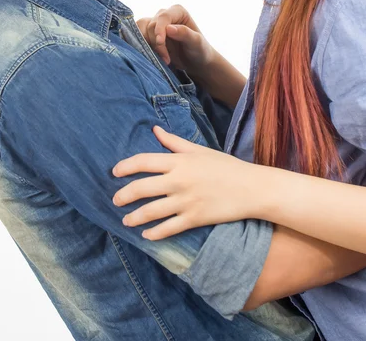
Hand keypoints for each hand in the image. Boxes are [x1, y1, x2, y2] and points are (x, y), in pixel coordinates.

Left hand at [112, 126, 257, 239]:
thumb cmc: (225, 166)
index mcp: (179, 161)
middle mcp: (179, 181)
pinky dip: (154, 233)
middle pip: (141, 188)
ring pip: (151, 211)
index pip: (143, 161)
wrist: (251, 188)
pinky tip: (146, 235)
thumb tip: (154, 130)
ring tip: (125, 220)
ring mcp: (186, 201)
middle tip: (115, 200)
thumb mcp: (199, 150)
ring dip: (134, 217)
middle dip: (123, 195)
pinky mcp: (194, 218)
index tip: (115, 172)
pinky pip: (168, 229)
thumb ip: (173, 142)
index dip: (125, 166)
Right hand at [136, 4, 214, 72]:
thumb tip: (169, 28)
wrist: (195, 62)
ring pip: (141, 30)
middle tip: (166, 59)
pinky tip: (152, 57)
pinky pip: (138, 38)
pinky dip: (142, 47)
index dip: (159, 30)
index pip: (163, 17)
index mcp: (177, 11)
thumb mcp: (197, 43)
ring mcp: (155, 24)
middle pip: (150, 25)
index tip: (160, 43)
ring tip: (161, 59)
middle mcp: (164, 15)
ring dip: (147, 46)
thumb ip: (185, 34)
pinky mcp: (148, 34)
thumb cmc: (200, 50)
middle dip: (156, 43)